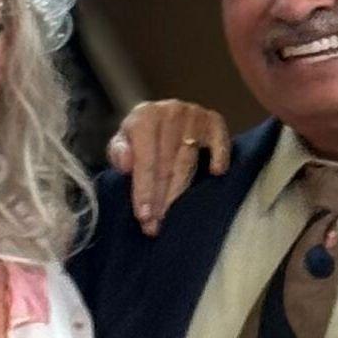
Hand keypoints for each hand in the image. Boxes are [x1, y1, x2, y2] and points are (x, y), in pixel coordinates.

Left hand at [106, 101, 231, 233]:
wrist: (162, 119)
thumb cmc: (141, 138)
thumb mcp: (123, 142)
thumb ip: (118, 152)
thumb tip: (125, 164)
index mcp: (145, 115)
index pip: (145, 159)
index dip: (144, 189)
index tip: (144, 216)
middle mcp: (170, 111)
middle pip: (166, 163)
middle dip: (160, 198)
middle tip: (155, 226)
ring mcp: (194, 115)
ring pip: (188, 161)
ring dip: (180, 192)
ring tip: (174, 217)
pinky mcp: (213, 121)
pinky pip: (219, 142)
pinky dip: (219, 156)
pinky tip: (216, 173)